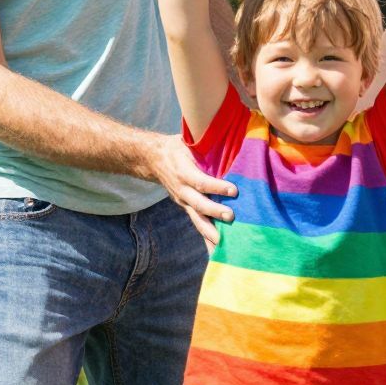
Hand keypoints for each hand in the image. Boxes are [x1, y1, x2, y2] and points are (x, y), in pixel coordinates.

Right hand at [152, 132, 236, 247]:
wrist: (151, 159)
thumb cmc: (176, 147)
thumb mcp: (187, 141)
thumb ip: (204, 143)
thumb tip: (229, 134)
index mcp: (183, 171)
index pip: (201, 181)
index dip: (216, 186)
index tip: (233, 189)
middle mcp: (182, 189)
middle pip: (199, 204)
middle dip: (215, 212)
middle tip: (231, 217)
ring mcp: (183, 201)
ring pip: (197, 218)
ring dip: (210, 231)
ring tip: (223, 243)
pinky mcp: (186, 207)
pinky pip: (197, 223)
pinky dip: (206, 238)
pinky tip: (216, 250)